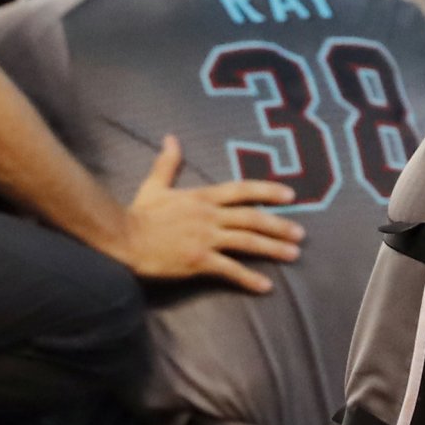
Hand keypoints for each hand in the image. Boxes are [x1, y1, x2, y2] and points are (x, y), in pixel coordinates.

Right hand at [119, 136, 301, 292]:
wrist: (123, 239)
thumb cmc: (139, 214)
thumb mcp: (155, 185)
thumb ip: (168, 163)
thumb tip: (171, 138)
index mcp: (203, 197)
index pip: (242, 190)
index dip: (268, 191)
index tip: (291, 196)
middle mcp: (210, 216)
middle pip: (252, 218)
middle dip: (279, 225)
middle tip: (301, 234)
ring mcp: (206, 238)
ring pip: (247, 242)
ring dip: (273, 248)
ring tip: (293, 254)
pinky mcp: (198, 260)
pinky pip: (230, 270)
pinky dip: (249, 278)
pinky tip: (265, 286)